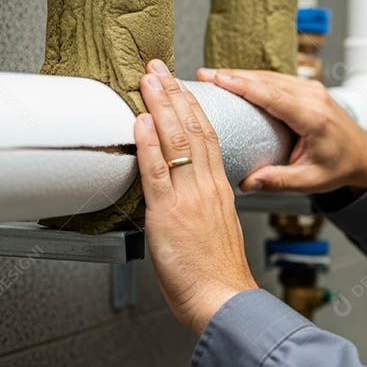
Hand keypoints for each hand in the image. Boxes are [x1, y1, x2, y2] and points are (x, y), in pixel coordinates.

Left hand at [134, 59, 257, 334]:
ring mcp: (190, 198)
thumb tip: (182, 192)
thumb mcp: (216, 229)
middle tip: (158, 68)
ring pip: (177, 142)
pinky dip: (149, 144)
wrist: (224, 298)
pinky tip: (143, 121)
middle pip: (193, 130)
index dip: (192, 107)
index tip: (179, 85)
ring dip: (161, 107)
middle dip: (174, 95)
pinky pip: (158, 172)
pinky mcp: (170, 214)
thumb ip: (202, 206)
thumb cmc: (217, 274)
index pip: (207, 137)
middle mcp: (207, 187)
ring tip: (149, 80)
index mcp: (219, 189)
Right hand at [197, 68, 366, 193]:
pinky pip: (277, 79)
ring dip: (241, 75)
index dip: (243, 85)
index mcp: (314, 117)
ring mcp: (311, 89)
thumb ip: (278, 181)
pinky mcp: (307, 88)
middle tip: (203, 75)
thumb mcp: (310, 180)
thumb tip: (246, 183)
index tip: (218, 79)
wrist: (362, 154)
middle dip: (233, 76)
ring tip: (211, 76)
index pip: (273, 96)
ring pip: (270, 76)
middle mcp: (313, 97)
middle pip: (267, 80)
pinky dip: (254, 79)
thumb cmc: (339, 167)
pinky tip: (234, 81)